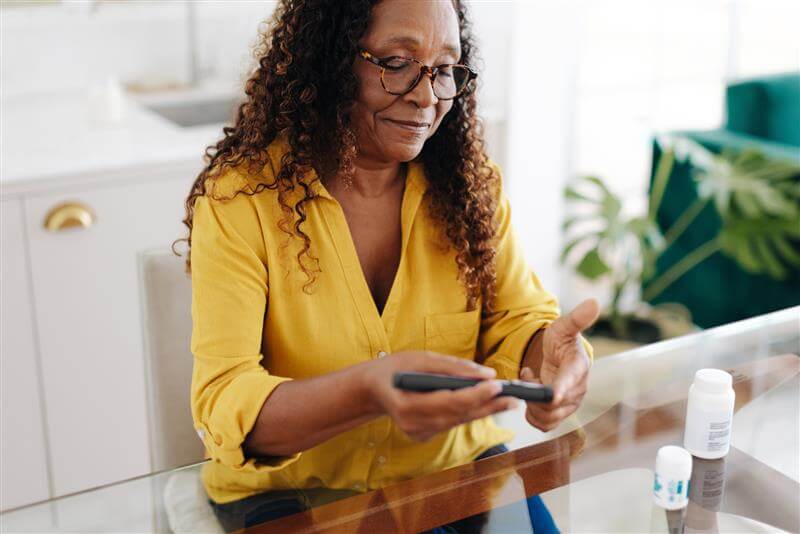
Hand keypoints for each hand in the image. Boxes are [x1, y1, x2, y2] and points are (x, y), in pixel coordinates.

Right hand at [362, 351, 518, 441]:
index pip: (449, 402)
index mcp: (407, 405)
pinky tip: (487, 406)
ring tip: (508, 401)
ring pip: (458, 422)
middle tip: (516, 398)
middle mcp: (412, 424)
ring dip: (484, 411)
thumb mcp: (420, 358)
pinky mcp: (423, 435)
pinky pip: (451, 423)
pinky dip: (468, 414)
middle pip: (459, 416)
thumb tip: (486, 374)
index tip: (498, 385)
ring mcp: (418, 433)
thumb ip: (452, 367)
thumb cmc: (395, 368)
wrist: (372, 388)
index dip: (476, 395)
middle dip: (489, 406)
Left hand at [520, 299, 599, 431]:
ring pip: (547, 417)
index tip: (552, 394)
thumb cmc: (561, 341)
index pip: (571, 381)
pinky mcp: (558, 415)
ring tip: (530, 381)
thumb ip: (577, 318)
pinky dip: (531, 413)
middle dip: (535, 394)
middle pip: (554, 405)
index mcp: (579, 368)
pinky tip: (530, 394)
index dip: (561, 388)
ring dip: (531, 403)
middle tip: (526, 375)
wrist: (558, 356)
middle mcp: (577, 391)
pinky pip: (543, 424)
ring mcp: (569, 405)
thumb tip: (594, 303)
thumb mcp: (564, 327)